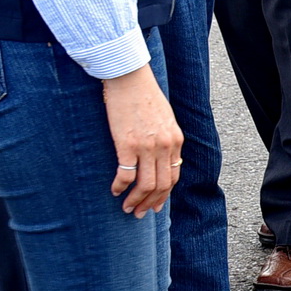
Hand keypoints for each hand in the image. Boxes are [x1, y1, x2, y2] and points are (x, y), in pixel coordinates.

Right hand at [101, 65, 181, 217]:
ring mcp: (147, 146)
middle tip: (139, 213)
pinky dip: (120, 186)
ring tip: (127, 208)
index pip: (174, 175)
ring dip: (136, 200)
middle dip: (151, 203)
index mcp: (175, 140)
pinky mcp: (127, 144)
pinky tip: (114, 190)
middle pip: (162, 185)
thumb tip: (160, 156)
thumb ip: (166, 137)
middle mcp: (164, 146)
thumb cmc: (143, 94)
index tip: (156, 205)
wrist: (128, 76)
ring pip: (145, 184)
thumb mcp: (165, 116)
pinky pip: (125, 174)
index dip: (164, 194)